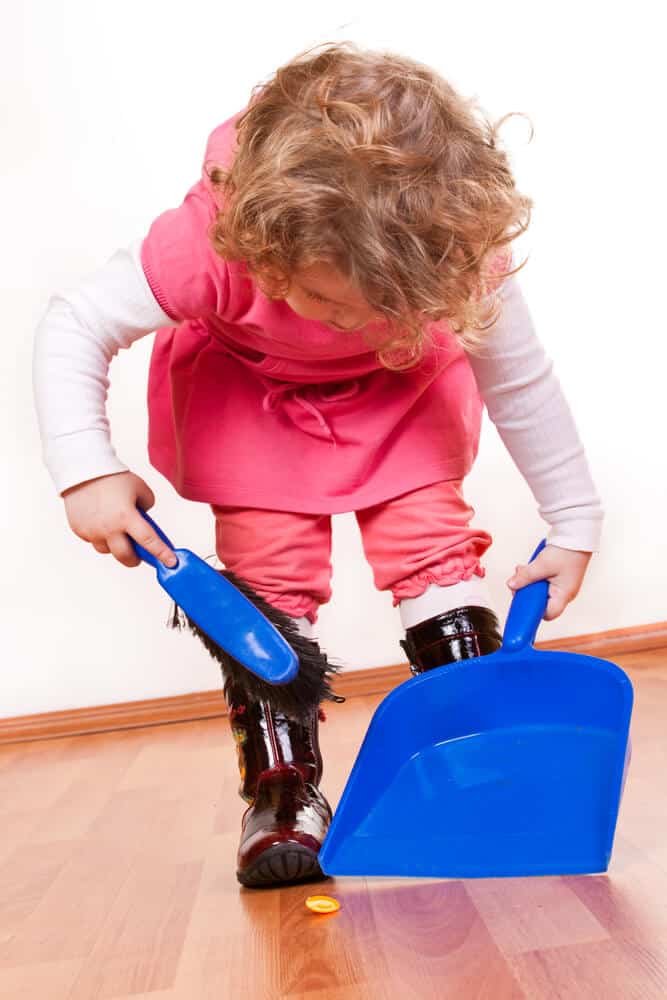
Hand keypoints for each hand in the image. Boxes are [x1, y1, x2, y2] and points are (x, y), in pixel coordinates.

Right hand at [61, 471, 177, 569]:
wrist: (83, 471)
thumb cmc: (112, 478)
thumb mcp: (140, 489)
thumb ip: (146, 507)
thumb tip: (144, 520)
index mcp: (126, 517)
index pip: (149, 542)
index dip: (162, 554)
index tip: (170, 562)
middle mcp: (108, 528)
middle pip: (126, 557)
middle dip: (135, 559)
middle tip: (139, 555)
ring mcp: (92, 531)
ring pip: (107, 550)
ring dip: (115, 546)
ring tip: (117, 532)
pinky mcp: (79, 530)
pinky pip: (93, 541)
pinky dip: (100, 537)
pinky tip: (102, 523)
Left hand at [506, 544, 591, 620]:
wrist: (576, 536)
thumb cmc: (566, 551)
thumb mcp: (542, 565)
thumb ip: (525, 577)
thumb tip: (512, 585)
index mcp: (564, 595)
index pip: (548, 613)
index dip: (533, 610)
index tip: (521, 601)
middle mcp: (565, 593)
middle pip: (541, 601)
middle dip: (527, 591)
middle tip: (518, 581)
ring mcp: (562, 585)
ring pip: (539, 590)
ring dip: (528, 581)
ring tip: (522, 570)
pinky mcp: (558, 577)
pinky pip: (542, 581)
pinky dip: (533, 575)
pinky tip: (528, 567)